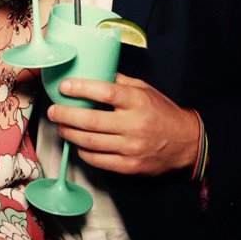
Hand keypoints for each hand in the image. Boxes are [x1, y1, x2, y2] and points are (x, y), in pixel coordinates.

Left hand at [44, 72, 202, 178]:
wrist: (186, 143)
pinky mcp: (129, 166)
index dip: (81, 88)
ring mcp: (131, 148)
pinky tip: (78, 144)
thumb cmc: (163, 114)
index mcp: (138, 102)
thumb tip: (95, 72)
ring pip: (90, 142)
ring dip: (70, 134)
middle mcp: (134, 125)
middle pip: (91, 121)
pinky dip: (83, 152)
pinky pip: (98, 160)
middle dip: (66, 115)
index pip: (105, 92)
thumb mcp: (146, 90)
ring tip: (61, 127)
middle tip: (54, 111)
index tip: (65, 87)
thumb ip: (121, 82)